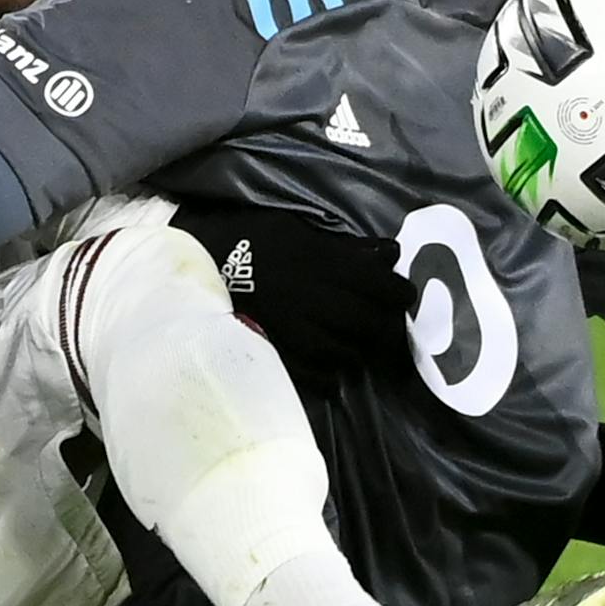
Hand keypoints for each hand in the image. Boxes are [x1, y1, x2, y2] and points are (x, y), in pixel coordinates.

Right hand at [169, 198, 416, 374]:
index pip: (379, 284)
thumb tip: (389, 252)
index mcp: (323, 263)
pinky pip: (312, 373)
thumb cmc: (253, 238)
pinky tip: (332, 370)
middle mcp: (314, 297)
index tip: (405, 297)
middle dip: (385, 329)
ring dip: (357, 352)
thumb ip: (346, 246)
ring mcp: (294, 327)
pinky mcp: (275, 347)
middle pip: (367, 323)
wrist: (200, 258)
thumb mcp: (301, 229)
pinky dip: (327, 375)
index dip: (398, 293)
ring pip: (343, 352)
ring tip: (360, 348)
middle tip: (390, 329)